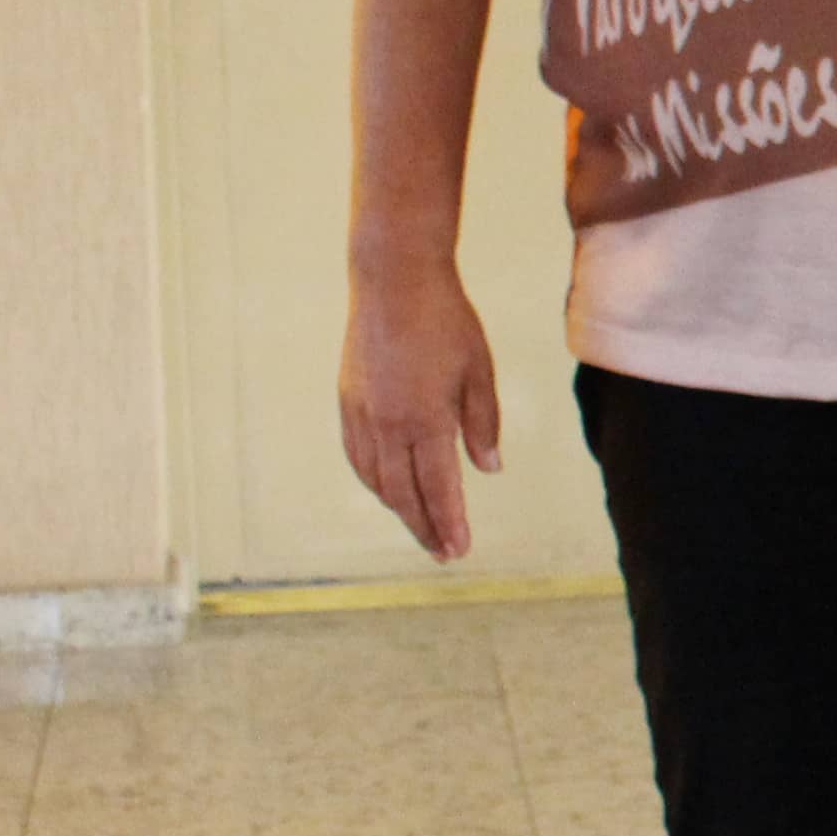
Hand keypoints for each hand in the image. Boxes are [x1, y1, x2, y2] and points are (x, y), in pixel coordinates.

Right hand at [340, 261, 503, 558]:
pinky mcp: (348, 402)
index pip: (438, 488)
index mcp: (425, 420)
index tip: (459, 551)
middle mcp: (388, 426)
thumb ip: (482, 425)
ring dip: (399, 508)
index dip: (448, 523)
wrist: (393, 282)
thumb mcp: (479, 373)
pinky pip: (358, 456)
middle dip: (425, 527)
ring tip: (422, 527)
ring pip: (377, 480)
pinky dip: (374, 481)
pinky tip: (388, 490)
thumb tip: (488, 469)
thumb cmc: (447, 323)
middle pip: (404, 494)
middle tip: (444, 553)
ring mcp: (362, 415)